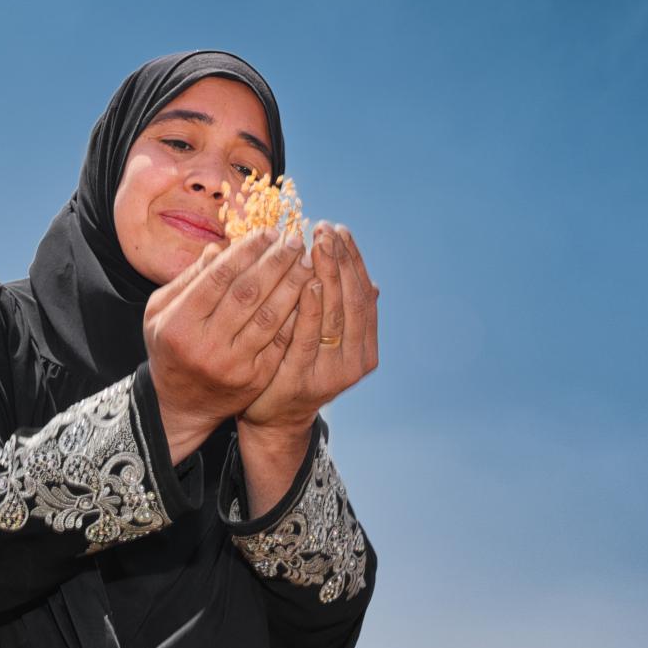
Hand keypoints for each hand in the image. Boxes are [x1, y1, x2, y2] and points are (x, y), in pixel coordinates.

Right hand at [143, 228, 314, 455]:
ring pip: (269, 316)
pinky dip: (297, 315)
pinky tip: (309, 294)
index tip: (268, 232)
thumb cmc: (171, 347)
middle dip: (275, 262)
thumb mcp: (161, 312)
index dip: (246, 251)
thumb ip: (188, 279)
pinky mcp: (255, 378)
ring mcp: (233, 364)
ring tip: (307, 261)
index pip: (218, 277)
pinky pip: (281, 341)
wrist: (182, 403)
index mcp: (179, 323)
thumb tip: (220, 247)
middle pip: (248, 293)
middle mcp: (206, 345)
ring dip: (292, 285)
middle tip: (295, 240)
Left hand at [240, 222, 379, 430]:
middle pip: (352, 301)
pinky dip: (310, 308)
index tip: (340, 230)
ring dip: (329, 275)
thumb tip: (374, 283)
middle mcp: (355, 362)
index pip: (364, 295)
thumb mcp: (325, 341)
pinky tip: (307, 281)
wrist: (273, 419)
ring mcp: (330, 373)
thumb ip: (344, 314)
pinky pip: (307, 337)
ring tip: (319, 244)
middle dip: (341, 261)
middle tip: (327, 228)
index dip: (354, 261)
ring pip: (335, 315)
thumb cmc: (297, 368)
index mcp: (365, 349)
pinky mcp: (301, 380)